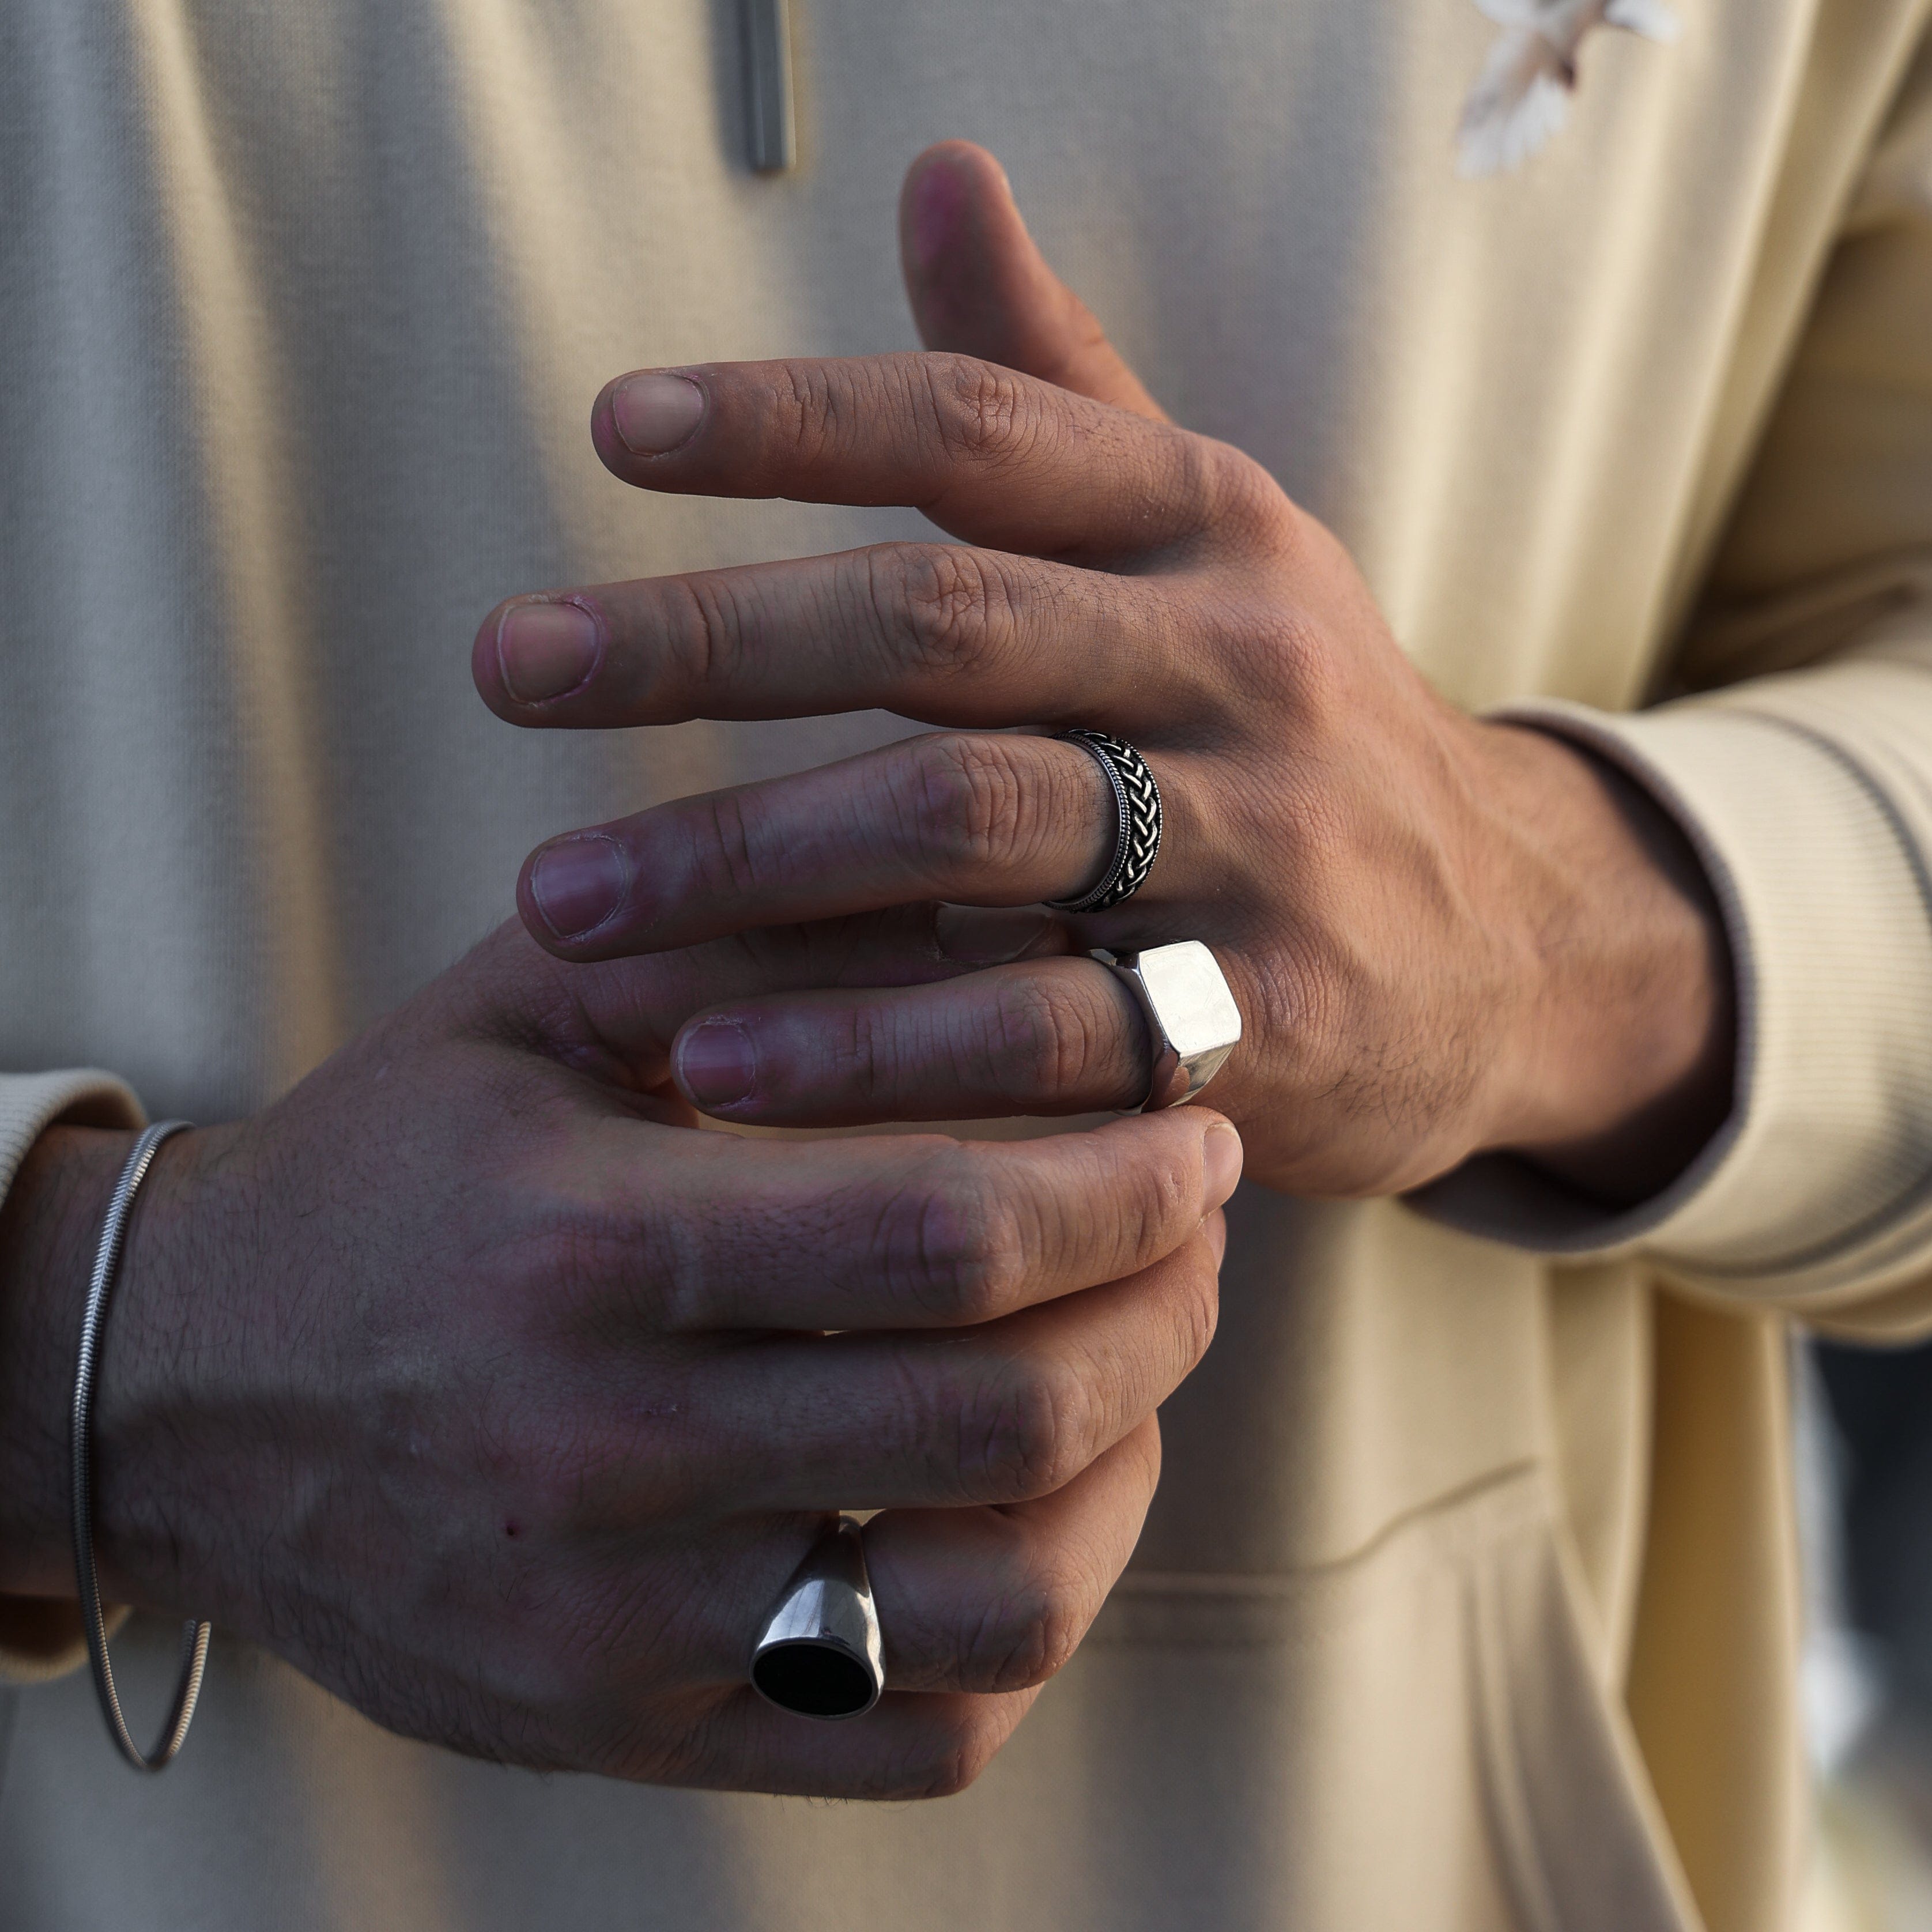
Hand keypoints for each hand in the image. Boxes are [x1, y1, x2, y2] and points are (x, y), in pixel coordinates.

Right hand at [0, 918, 1238, 1794]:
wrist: (183, 1392)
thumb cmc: (393, 1165)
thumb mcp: (535, 997)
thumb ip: (758, 938)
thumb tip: (1003, 912)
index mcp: (588, 1244)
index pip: (946, 1230)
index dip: (1120, 1180)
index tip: (1188, 1131)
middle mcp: (611, 1457)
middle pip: (1006, 1412)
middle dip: (1165, 1303)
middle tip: (1198, 1222)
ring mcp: (631, 1628)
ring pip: (1001, 1600)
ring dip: (1130, 1465)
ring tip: (1144, 1357)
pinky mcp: (641, 1729)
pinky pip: (924, 1735)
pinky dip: (1036, 1615)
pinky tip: (1043, 1496)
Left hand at [477, 142, 1732, 1203]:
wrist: (1511, 942)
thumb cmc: (1293, 727)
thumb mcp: (1211, 544)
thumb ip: (1062, 390)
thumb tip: (940, 175)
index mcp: (1211, 526)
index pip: (979, 433)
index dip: (790, 420)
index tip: (610, 430)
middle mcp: (1242, 663)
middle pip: (941, 626)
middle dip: (708, 646)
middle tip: (508, 668)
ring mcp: (1264, 845)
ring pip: (973, 826)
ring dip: (750, 861)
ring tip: (562, 908)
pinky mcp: (1268, 1022)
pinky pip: (1039, 1034)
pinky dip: (871, 1051)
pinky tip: (720, 1062)